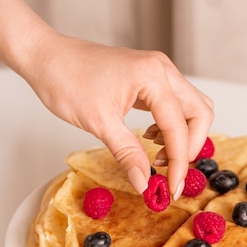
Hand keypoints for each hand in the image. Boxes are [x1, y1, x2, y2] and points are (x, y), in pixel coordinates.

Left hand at [26, 33, 213, 196]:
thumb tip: (145, 185)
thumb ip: (128, 154)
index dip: (179, 163)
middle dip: (189, 147)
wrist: (46, 57)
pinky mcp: (149, 79)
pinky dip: (171, 126)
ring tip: (157, 156)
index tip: (171, 190)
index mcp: (154, 77)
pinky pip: (175, 105)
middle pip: (200, 114)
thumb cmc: (67, 80)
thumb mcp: (99, 123)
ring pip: (192, 108)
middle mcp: (163, 70)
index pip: (180, 127)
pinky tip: (150, 138)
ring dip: (183, 136)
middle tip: (168, 172)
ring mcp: (158, 72)